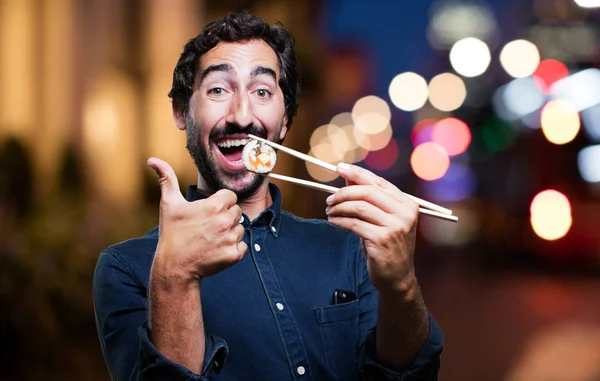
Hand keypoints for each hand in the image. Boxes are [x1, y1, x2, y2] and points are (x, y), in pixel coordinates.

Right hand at [148, 157, 246, 285]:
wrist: (174, 266)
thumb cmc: (172, 233)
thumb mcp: (169, 204)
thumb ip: (167, 179)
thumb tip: (153, 160)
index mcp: (214, 206)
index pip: (230, 196)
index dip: (221, 202)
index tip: (209, 211)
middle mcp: (225, 221)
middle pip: (236, 212)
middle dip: (225, 216)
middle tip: (208, 226)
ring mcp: (230, 239)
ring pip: (240, 229)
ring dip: (230, 232)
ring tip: (211, 238)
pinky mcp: (234, 255)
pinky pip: (242, 246)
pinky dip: (233, 249)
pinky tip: (217, 249)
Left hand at [326, 163, 418, 296]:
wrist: (398, 277)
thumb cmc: (387, 246)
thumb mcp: (381, 220)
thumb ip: (368, 200)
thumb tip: (349, 178)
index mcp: (407, 204)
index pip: (378, 182)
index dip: (357, 173)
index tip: (339, 167)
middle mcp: (404, 213)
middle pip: (367, 192)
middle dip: (343, 193)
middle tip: (329, 199)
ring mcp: (395, 226)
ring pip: (359, 207)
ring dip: (339, 207)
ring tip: (329, 211)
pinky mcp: (382, 239)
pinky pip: (354, 224)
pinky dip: (339, 220)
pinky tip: (333, 221)